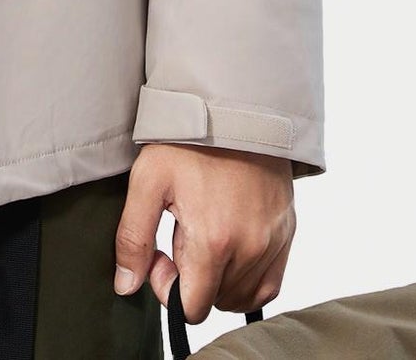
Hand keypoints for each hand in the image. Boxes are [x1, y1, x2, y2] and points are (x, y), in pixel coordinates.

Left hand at [113, 143, 295, 322]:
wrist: (233, 106)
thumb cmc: (188, 141)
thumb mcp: (148, 180)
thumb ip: (133, 238)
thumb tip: (126, 286)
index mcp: (214, 241)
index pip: (194, 308)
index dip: (168, 289)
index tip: (160, 254)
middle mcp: (251, 249)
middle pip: (216, 301)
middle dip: (192, 279)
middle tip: (180, 234)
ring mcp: (274, 242)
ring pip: (243, 294)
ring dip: (218, 279)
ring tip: (204, 234)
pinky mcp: (288, 232)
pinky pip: (271, 282)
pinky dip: (248, 278)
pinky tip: (229, 249)